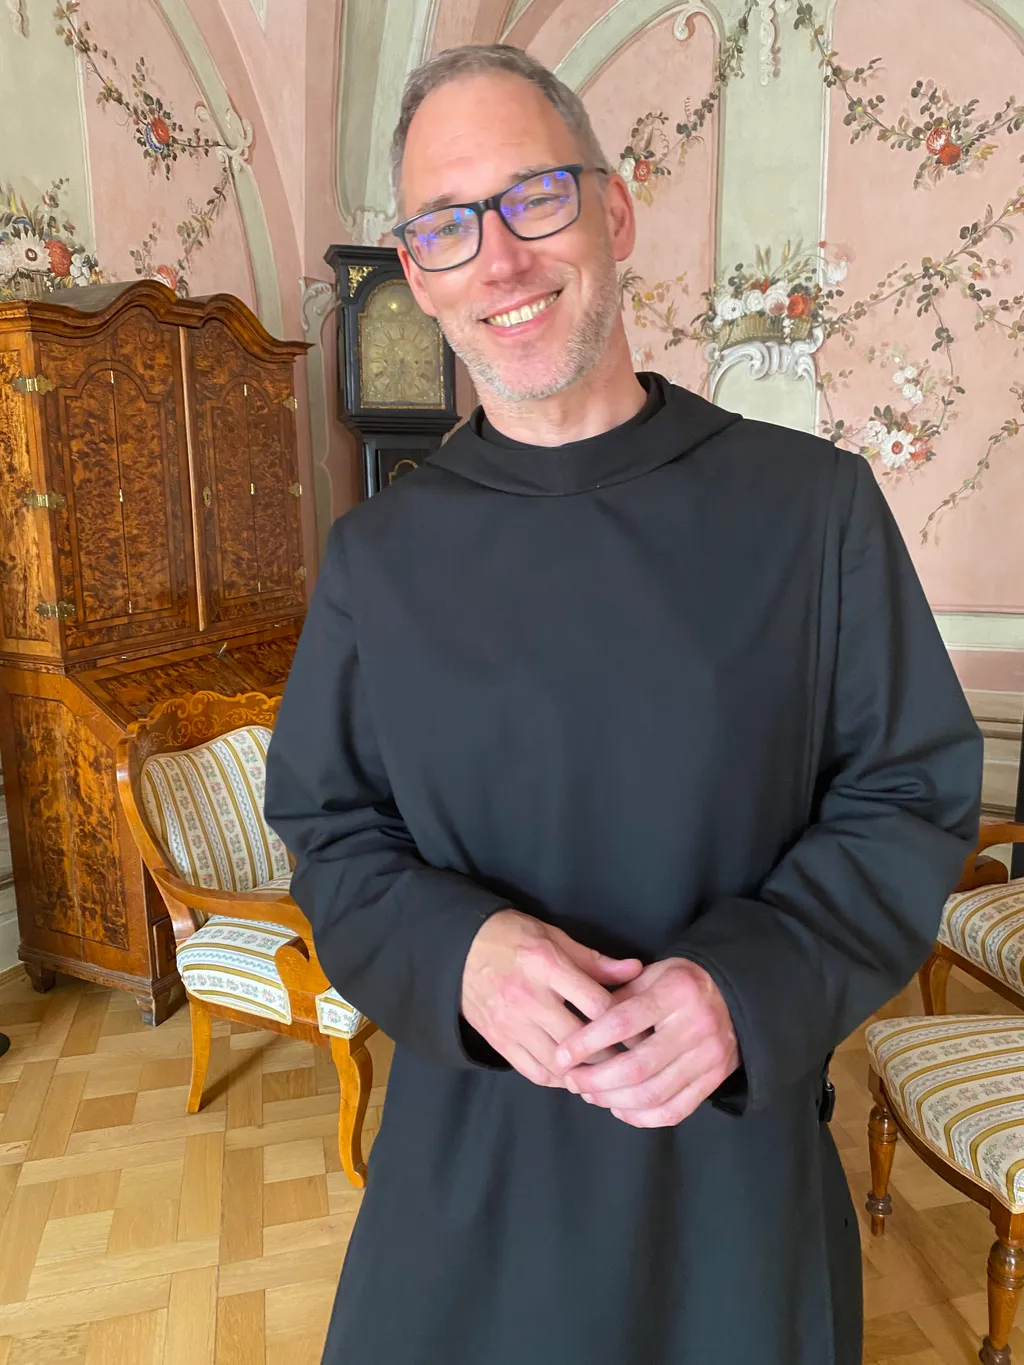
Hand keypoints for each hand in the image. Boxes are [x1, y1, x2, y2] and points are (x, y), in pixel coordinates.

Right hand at [462, 910, 642, 1087]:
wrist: (458, 951)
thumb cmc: (512, 938)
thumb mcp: (553, 936)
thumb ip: (594, 960)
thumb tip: (636, 970)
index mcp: (545, 964)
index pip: (595, 1003)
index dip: (623, 1019)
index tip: (641, 1028)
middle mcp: (528, 997)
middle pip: (580, 1040)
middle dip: (612, 1054)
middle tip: (634, 1059)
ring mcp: (510, 1023)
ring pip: (558, 1063)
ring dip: (587, 1072)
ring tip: (608, 1072)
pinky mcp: (499, 1041)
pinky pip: (534, 1072)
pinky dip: (559, 1079)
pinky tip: (575, 1075)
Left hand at [552, 958, 738, 1127]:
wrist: (735, 995)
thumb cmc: (681, 982)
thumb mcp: (652, 974)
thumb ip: (618, 996)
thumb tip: (578, 1026)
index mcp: (676, 992)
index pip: (623, 1022)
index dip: (587, 1042)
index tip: (561, 1055)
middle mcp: (696, 1026)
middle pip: (636, 1066)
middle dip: (596, 1080)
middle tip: (572, 1081)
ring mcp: (709, 1057)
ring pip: (653, 1093)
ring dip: (614, 1101)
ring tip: (590, 1095)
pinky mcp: (714, 1080)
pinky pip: (675, 1110)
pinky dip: (642, 1117)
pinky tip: (620, 1110)